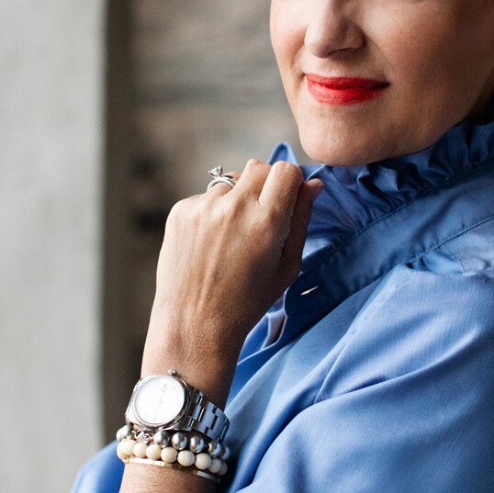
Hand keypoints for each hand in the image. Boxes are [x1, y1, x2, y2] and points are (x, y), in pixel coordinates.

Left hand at [141, 159, 322, 400]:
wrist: (195, 325)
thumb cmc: (248, 302)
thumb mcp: (287, 266)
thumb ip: (302, 220)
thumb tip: (313, 184)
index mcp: (266, 222)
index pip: (286, 170)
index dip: (291, 182)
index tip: (287, 199)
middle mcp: (234, 207)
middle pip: (259, 167)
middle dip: (266, 185)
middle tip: (262, 217)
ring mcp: (203, 207)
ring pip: (231, 182)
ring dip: (237, 199)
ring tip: (232, 238)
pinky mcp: (180, 212)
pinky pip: (206, 197)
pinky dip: (212, 212)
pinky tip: (210, 244)